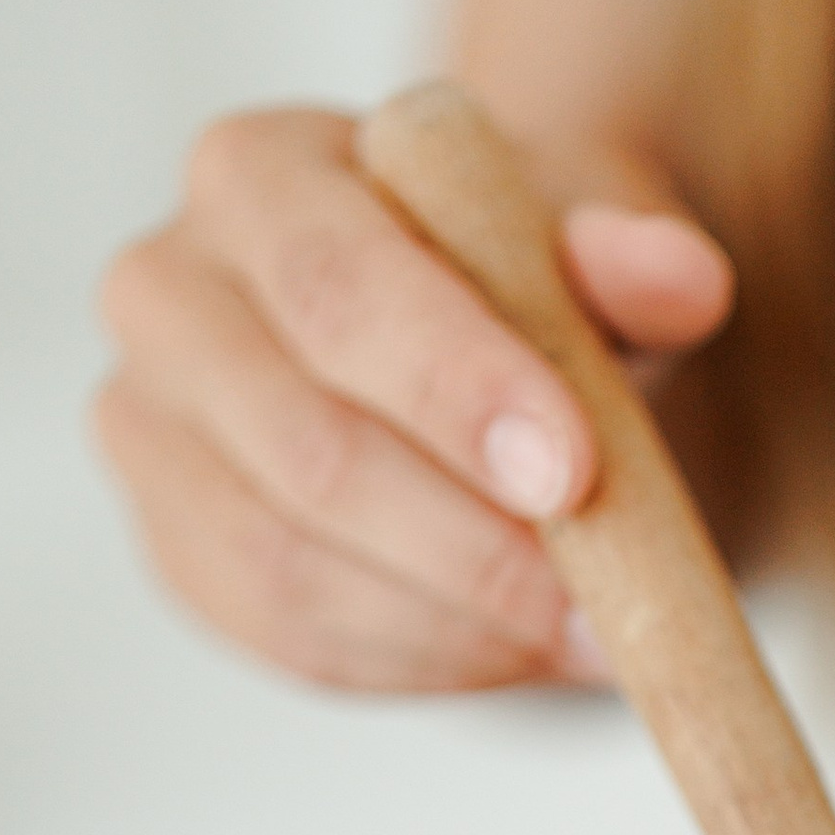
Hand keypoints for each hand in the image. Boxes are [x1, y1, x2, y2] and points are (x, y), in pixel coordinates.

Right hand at [94, 102, 732, 692]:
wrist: (464, 348)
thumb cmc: (515, 276)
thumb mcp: (583, 242)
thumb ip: (625, 257)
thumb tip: (683, 277)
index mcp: (258, 174)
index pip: (336, 287)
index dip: (453, 389)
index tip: (571, 473)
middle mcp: (168, 287)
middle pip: (305, 446)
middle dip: (470, 543)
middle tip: (603, 606)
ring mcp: (151, 424)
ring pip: (284, 561)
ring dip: (454, 623)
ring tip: (583, 639)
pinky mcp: (173, 541)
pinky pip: (285, 635)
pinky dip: (416, 660)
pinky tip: (512, 652)